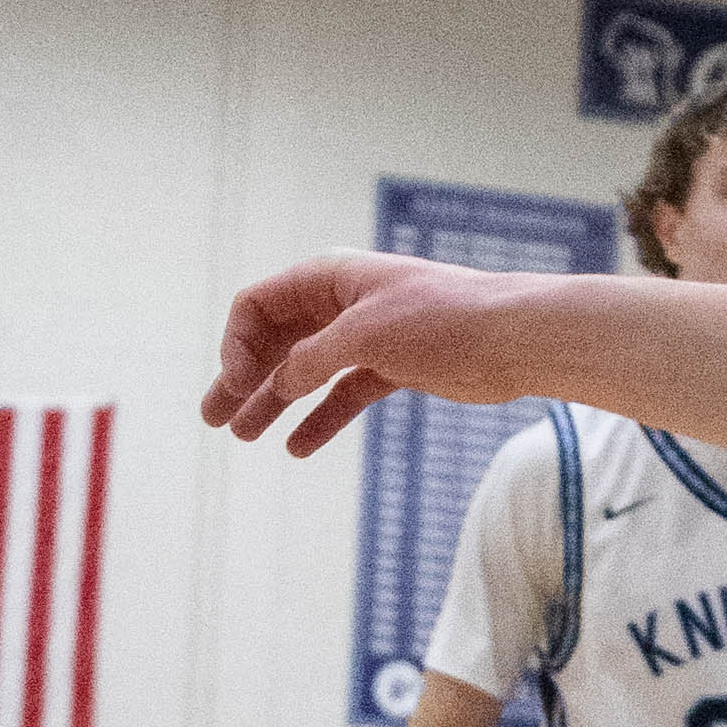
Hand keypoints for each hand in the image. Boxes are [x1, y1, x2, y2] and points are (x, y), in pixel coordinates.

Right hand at [206, 255, 542, 458]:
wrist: (512, 338)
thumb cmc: (441, 320)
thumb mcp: (363, 335)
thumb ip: (313, 359)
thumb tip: (280, 383)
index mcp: (328, 279)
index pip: (258, 306)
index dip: (236, 345)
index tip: (237, 386)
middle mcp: (342, 305)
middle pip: (276, 341)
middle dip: (242, 378)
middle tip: (213, 418)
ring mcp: (367, 338)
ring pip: (306, 371)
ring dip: (274, 402)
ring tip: (244, 435)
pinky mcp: (394, 368)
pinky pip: (343, 394)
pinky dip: (320, 418)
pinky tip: (297, 446)